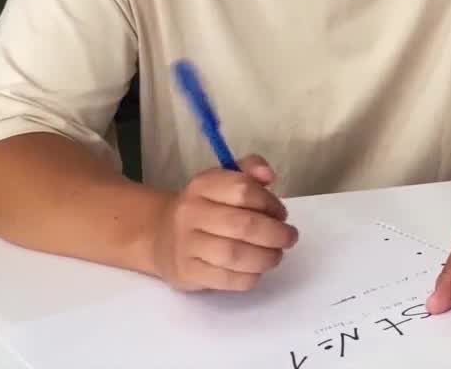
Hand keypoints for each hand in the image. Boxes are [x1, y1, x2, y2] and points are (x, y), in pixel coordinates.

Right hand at [148, 154, 298, 291]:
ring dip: (265, 258)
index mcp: (203, 185)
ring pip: (235, 254)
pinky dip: (249, 277)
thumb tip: (269, 175)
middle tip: (289, 238)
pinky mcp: (187, 272)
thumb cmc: (206, 207)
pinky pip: (225, 279)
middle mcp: (191, 212)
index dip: (270, 203)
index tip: (281, 214)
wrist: (161, 235)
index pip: (244, 190)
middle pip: (243, 225)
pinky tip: (256, 271)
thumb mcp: (224, 180)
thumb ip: (250, 171)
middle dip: (276, 234)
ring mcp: (186, 244)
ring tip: (276, 256)